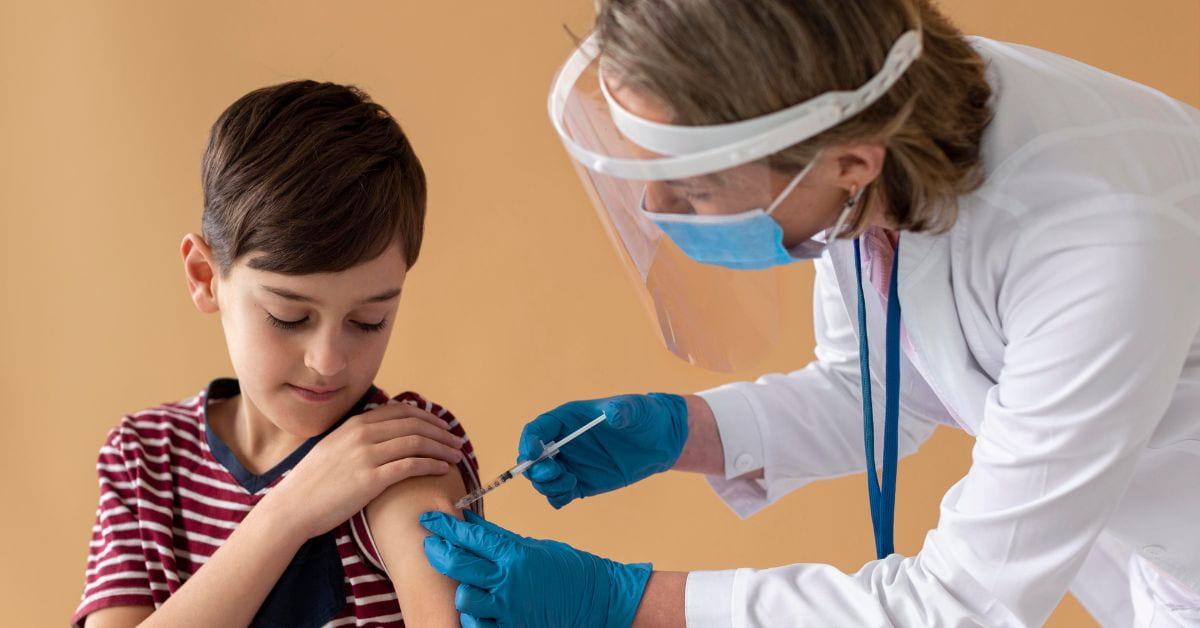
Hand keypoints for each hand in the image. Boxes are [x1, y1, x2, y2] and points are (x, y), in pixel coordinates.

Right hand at [264, 401, 464, 540]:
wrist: (293, 506)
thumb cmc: (314, 482)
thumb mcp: (334, 446)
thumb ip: (358, 436)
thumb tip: (383, 433)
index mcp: (355, 424)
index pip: (402, 411)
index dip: (428, 417)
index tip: (442, 426)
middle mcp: (363, 434)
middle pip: (414, 425)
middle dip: (441, 432)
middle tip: (456, 441)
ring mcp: (366, 455)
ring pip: (417, 443)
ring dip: (441, 448)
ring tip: (455, 456)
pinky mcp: (370, 479)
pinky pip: (410, 465)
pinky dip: (431, 464)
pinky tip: (442, 469)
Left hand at [421, 511, 650, 627]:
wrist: (600, 601)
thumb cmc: (569, 570)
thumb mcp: (534, 547)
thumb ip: (499, 539)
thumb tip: (470, 522)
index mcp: (515, 555)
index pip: (469, 536)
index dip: (443, 525)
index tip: (428, 517)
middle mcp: (508, 582)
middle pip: (456, 564)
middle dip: (437, 550)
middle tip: (431, 543)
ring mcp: (509, 610)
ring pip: (462, 597)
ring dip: (459, 588)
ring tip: (463, 581)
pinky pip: (477, 625)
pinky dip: (473, 615)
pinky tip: (476, 607)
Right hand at [519, 394, 687, 507]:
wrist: (660, 440)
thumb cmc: (643, 416)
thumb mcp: (636, 408)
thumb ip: (623, 410)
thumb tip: (612, 415)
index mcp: (566, 419)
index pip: (536, 429)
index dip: (528, 441)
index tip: (532, 453)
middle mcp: (562, 442)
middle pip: (531, 458)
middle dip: (535, 468)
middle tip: (555, 472)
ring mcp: (570, 464)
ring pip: (541, 480)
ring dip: (547, 485)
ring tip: (571, 482)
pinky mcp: (579, 483)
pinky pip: (557, 495)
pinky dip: (557, 497)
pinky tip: (573, 490)